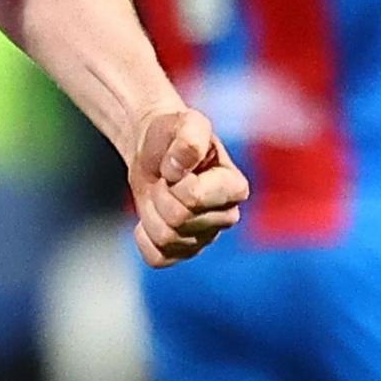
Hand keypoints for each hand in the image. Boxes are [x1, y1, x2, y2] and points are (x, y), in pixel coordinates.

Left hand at [128, 107, 249, 266]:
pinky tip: (148, 220)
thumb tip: (179, 168)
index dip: (173, 178)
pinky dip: (145, 239)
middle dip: (160, 195)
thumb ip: (190, 137)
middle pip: (178, 221)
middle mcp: (226, 216)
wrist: (153, 147)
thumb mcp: (185, 121)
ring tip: (160, 193)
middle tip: (164, 179)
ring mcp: (206, 236)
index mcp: (234, 187)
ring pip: (166, 239)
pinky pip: (158, 258)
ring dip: (151, 212)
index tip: (174, 164)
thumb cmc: (172, 133)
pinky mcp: (184, 250)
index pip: (194, 198)